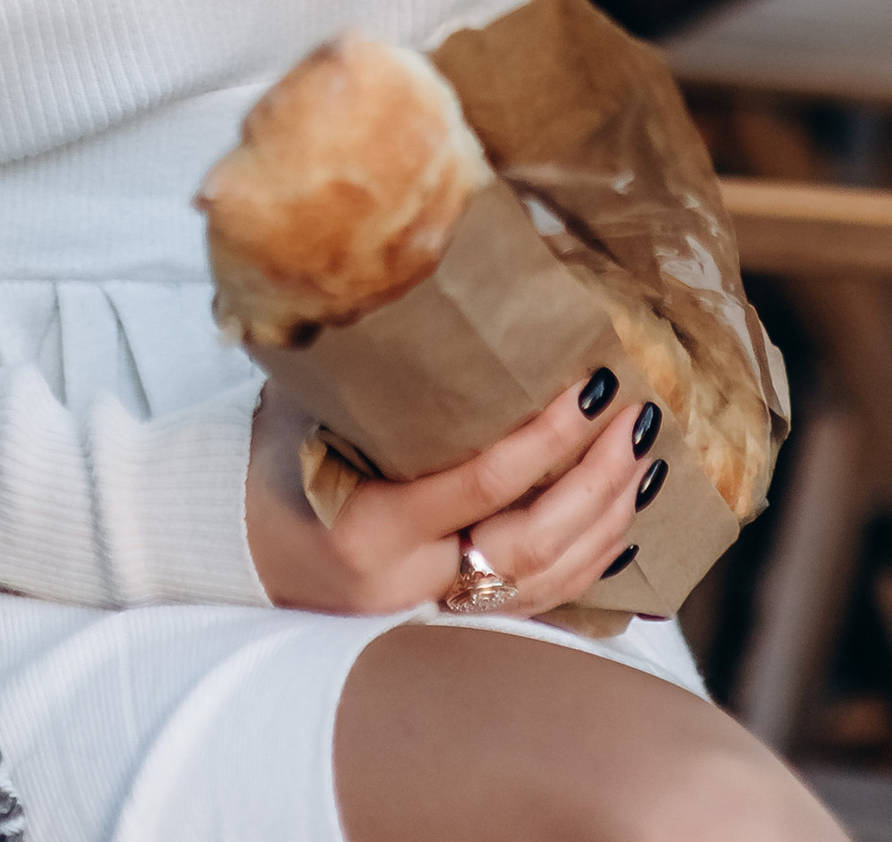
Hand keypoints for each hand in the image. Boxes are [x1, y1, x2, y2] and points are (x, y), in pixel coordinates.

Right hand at [245, 374, 657, 618]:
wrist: (244, 546)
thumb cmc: (277, 457)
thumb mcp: (302, 404)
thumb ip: (357, 361)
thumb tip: (416, 274)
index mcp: (367, 527)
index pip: (480, 483)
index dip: (545, 438)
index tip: (590, 386)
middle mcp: (407, 582)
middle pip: (529, 545)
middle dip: (595, 483)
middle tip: (636, 419)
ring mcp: (433, 610)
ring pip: (544, 583)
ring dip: (607, 521)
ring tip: (647, 459)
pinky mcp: (453, 618)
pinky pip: (539, 602)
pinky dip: (591, 561)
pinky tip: (626, 520)